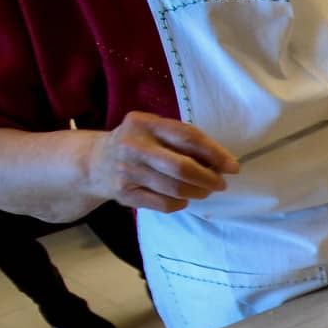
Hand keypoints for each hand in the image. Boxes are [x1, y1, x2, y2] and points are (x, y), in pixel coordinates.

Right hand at [85, 112, 237, 212]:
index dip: (215, 153)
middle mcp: (133, 146)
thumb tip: (223, 161)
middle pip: (183, 167)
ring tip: (205, 190)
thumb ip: (183, 140)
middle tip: (220, 184)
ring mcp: (127, 171)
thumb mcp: (154, 130)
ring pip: (176, 189)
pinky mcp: (125, 194)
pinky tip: (182, 198)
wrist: (95, 161)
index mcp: (143, 123)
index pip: (187, 137)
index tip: (232, 167)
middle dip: (209, 178)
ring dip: (198, 192)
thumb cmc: (138, 144)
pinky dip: (180, 203)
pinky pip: (164, 205)